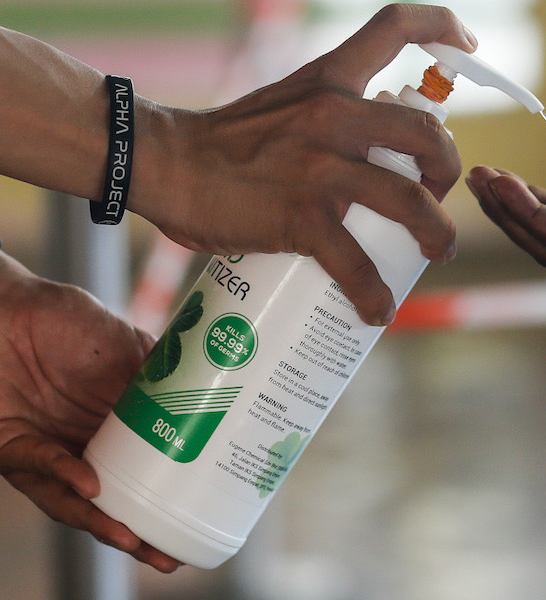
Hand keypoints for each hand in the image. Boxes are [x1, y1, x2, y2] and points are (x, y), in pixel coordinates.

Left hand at [0, 253, 178, 571]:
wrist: (7, 307)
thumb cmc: (64, 320)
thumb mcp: (125, 344)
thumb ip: (159, 370)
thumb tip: (210, 387)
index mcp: (117, 424)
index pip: (149, 470)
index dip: (172, 498)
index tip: (202, 518)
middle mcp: (85, 444)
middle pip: (116, 500)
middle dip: (141, 533)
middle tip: (170, 555)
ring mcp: (50, 450)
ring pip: (76, 502)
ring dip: (104, 524)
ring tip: (133, 539)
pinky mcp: (11, 448)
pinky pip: (40, 469)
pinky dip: (66, 477)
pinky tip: (90, 487)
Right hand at [134, 3, 477, 325]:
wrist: (161, 163)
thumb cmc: (224, 143)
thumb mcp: (286, 104)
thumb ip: (331, 118)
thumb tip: (374, 157)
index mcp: (330, 79)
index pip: (393, 27)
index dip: (443, 27)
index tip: (470, 45)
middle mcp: (334, 115)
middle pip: (429, 134)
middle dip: (449, 170)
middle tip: (438, 195)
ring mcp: (321, 168)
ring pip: (411, 202)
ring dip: (437, 234)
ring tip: (437, 253)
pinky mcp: (302, 218)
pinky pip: (356, 264)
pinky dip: (374, 293)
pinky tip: (377, 310)